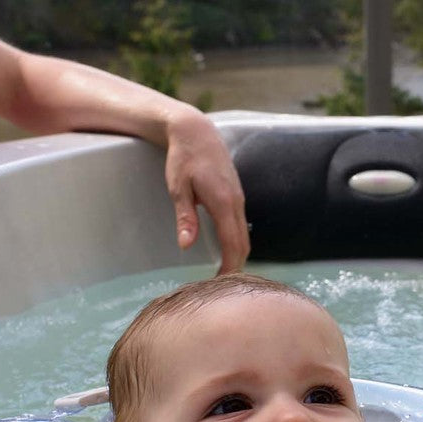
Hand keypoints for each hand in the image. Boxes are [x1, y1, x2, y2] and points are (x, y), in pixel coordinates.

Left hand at [164, 111, 248, 272]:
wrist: (196, 132)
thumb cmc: (183, 158)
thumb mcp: (178, 188)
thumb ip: (185, 217)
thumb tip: (186, 245)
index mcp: (223, 202)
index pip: (233, 244)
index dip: (229, 267)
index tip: (220, 286)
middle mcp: (236, 202)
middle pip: (243, 244)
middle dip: (235, 267)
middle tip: (221, 289)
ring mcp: (238, 198)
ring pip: (244, 235)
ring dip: (237, 256)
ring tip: (223, 276)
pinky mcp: (235, 196)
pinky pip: (241, 225)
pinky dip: (237, 243)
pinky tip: (225, 252)